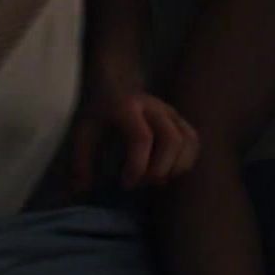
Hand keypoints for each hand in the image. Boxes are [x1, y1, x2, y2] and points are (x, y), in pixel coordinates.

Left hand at [71, 88, 198, 192]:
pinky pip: (193, 141)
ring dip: (176, 167)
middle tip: (143, 182)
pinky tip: (168, 171)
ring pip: (188, 141)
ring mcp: (169, 111)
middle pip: (171, 139)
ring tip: (155, 178)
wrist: (113, 84)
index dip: (137, 166)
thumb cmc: (99, 112)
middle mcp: (152, 106)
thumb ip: (81, 160)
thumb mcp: (83, 131)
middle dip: (160, 168)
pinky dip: (186, 161)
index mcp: (126, 107)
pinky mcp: (179, 118)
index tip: (125, 183)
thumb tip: (81, 190)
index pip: (142, 138)